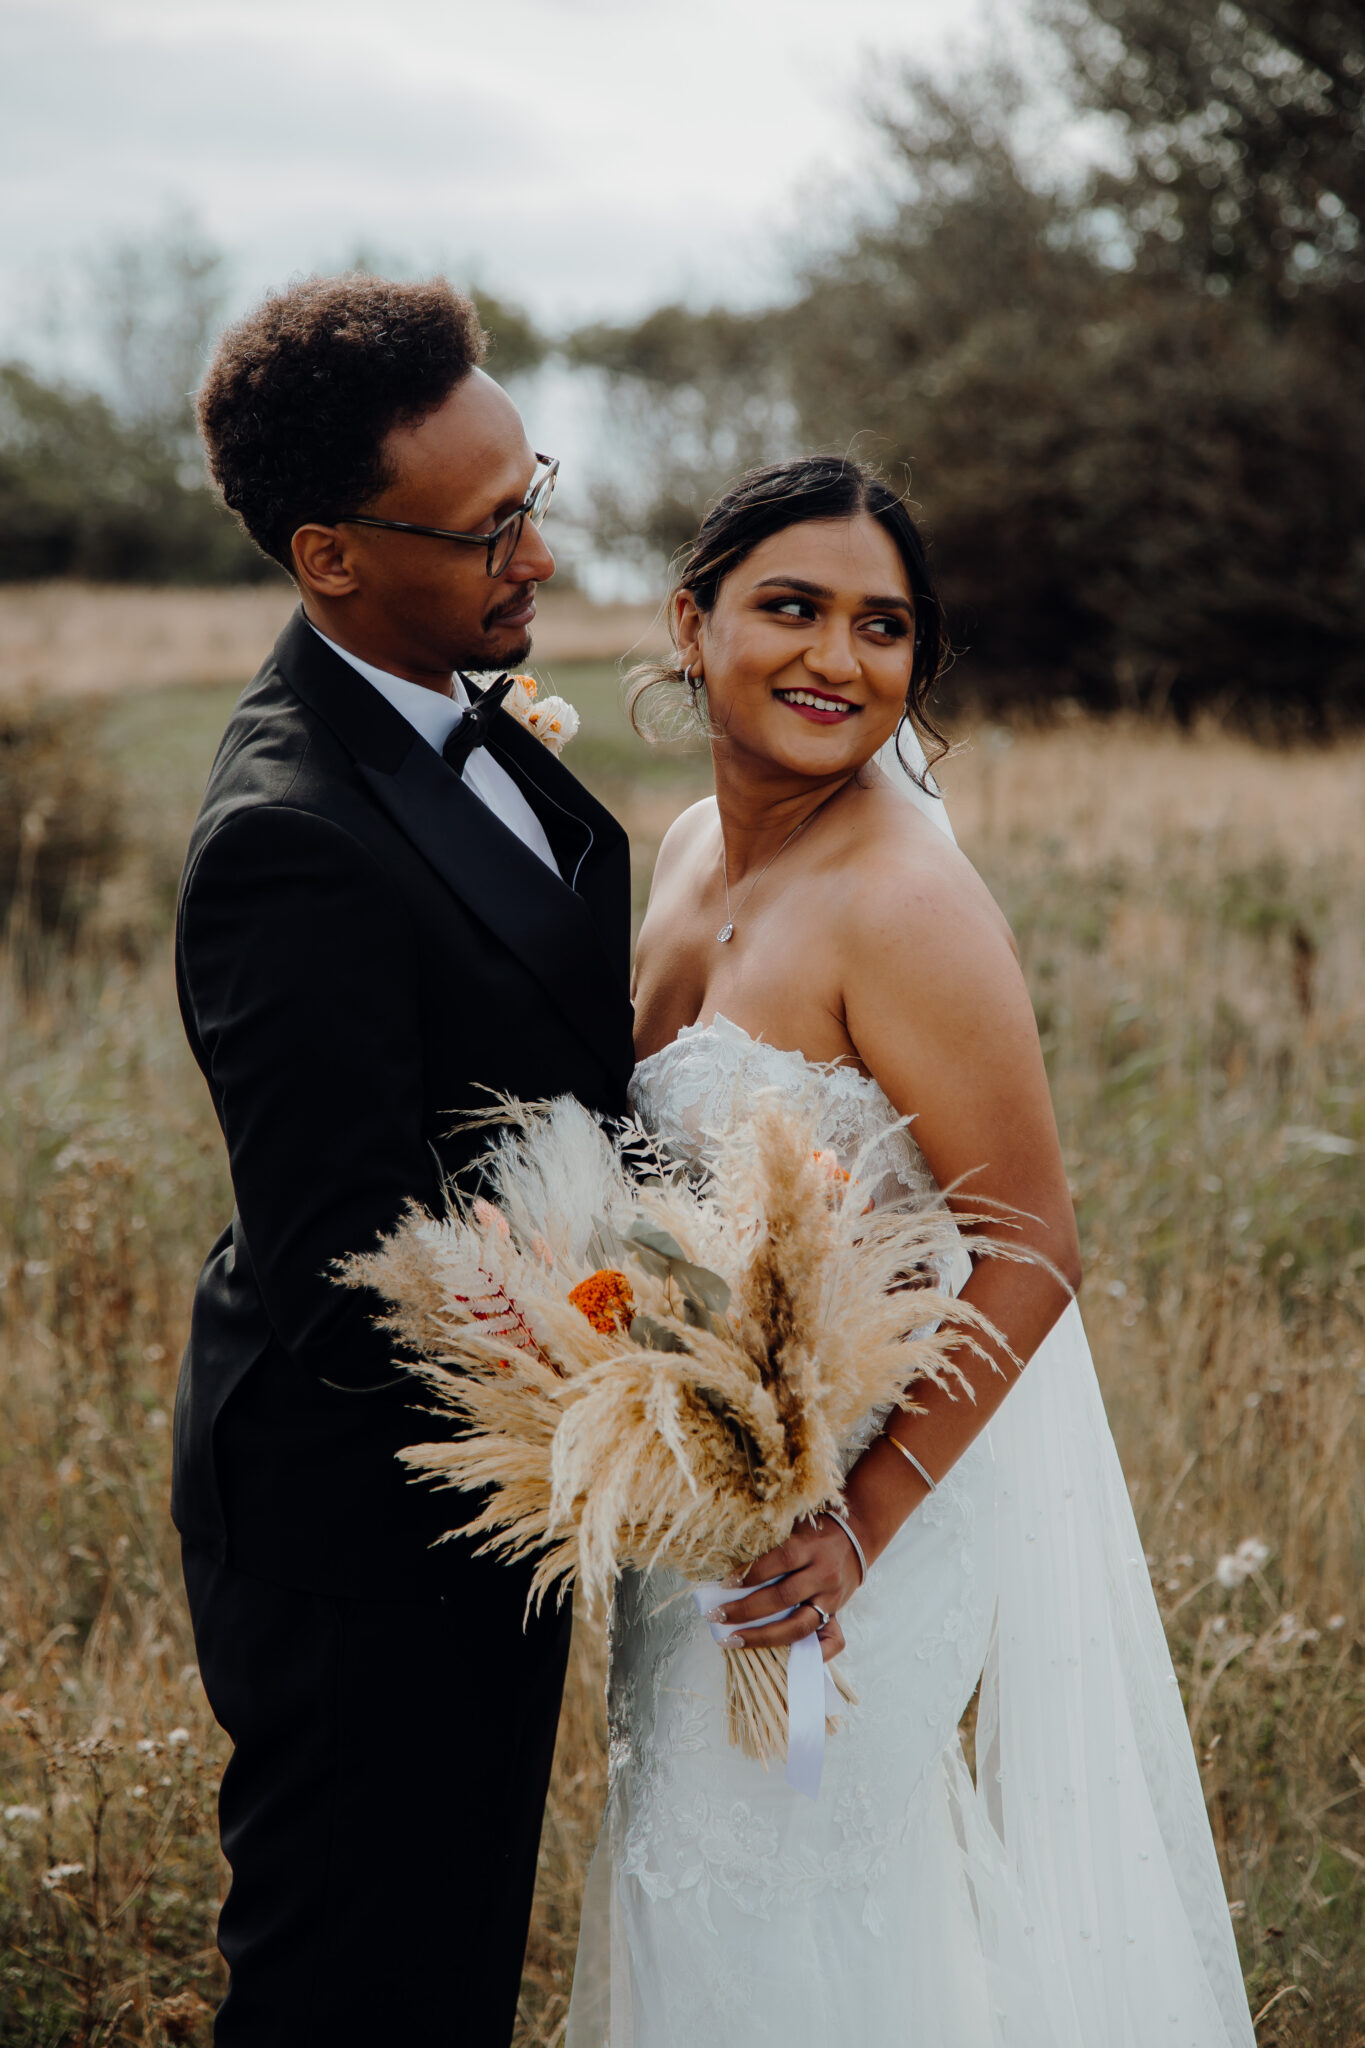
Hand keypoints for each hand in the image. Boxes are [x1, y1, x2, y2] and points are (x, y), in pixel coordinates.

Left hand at [714, 1512, 865, 1664]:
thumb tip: (727, 1563)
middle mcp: (823, 1573)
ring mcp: (831, 1597)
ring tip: (732, 1639)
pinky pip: (831, 1642)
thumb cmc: (813, 1531)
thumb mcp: (792, 1526)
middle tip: (716, 1615)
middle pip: (783, 1597)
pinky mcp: (837, 1613)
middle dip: (745, 1610)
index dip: (751, 1573)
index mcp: (810, 1547)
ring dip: (762, 1636)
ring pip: (798, 1625)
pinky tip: (783, 1661)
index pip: (779, 1560)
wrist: (855, 1535)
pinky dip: (811, 1656)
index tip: (725, 1584)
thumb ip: (768, 1543)